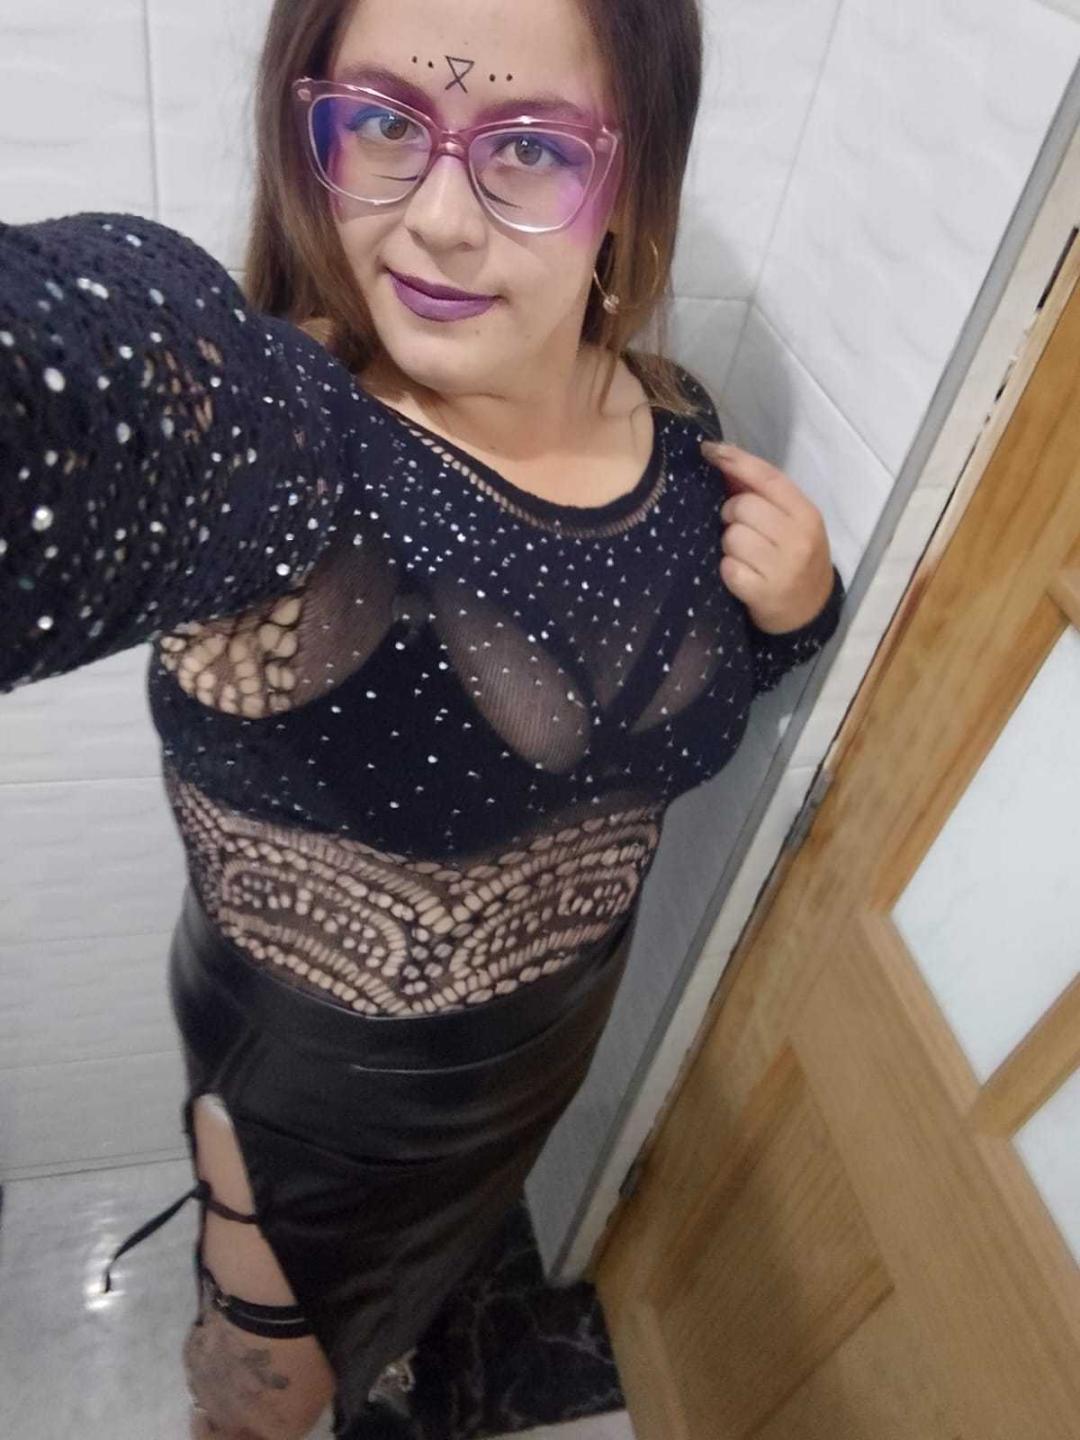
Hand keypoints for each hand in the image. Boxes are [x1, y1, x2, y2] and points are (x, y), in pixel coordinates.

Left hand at [700, 440, 835, 634]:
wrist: (808, 611)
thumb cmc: (794, 558)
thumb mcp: (792, 523)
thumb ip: (764, 495)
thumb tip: (724, 461)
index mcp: (806, 514)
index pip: (768, 477)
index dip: (735, 460)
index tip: (709, 450)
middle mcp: (798, 538)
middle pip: (743, 506)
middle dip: (731, 514)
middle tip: (740, 528)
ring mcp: (782, 567)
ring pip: (732, 536)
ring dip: (729, 545)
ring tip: (745, 555)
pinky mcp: (763, 592)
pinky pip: (728, 568)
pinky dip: (728, 570)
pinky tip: (742, 575)